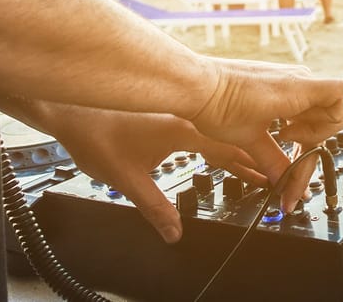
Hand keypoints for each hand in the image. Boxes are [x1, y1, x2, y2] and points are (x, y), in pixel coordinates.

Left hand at [40, 106, 268, 243]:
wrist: (70, 108)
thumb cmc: (95, 136)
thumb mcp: (127, 180)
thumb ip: (155, 209)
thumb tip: (174, 234)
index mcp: (184, 130)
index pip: (229, 151)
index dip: (251, 168)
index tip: (270, 178)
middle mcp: (186, 117)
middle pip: (230, 139)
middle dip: (252, 157)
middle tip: (272, 172)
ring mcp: (177, 112)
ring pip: (217, 131)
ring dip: (235, 147)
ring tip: (252, 164)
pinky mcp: (166, 112)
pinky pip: (202, 126)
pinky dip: (216, 139)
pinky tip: (216, 148)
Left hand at [189, 59, 342, 211]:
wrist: (194, 85)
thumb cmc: (218, 104)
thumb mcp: (250, 140)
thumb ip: (276, 163)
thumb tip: (287, 186)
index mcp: (298, 88)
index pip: (342, 96)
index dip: (329, 126)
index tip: (297, 144)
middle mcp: (298, 79)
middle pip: (332, 108)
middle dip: (316, 134)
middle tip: (288, 146)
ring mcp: (288, 78)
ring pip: (318, 106)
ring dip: (306, 128)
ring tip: (280, 138)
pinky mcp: (277, 82)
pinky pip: (301, 100)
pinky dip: (296, 119)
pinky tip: (277, 128)